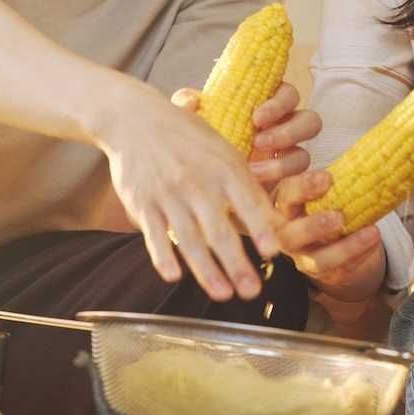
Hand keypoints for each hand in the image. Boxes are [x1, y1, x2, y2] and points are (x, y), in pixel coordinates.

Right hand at [95, 93, 281, 302]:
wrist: (135, 119)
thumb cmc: (187, 137)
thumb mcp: (223, 152)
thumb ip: (249, 188)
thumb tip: (278, 223)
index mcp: (223, 167)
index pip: (247, 201)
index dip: (260, 228)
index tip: (272, 253)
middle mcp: (197, 182)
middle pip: (219, 230)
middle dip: (237, 264)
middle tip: (252, 291)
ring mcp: (169, 195)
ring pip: (189, 240)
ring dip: (207, 271)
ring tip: (223, 294)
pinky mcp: (143, 204)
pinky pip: (154, 236)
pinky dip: (163, 257)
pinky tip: (174, 276)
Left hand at [171, 82, 321, 191]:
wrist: (202, 181)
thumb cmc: (201, 140)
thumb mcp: (190, 121)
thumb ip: (188, 104)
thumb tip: (191, 100)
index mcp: (268, 105)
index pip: (288, 94)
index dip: (279, 103)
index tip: (257, 117)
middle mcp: (285, 129)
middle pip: (310, 121)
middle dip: (289, 131)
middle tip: (261, 141)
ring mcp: (288, 158)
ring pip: (305, 155)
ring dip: (284, 163)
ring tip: (254, 172)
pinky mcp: (285, 184)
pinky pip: (297, 185)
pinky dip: (278, 187)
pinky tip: (254, 189)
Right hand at [271, 169, 385, 302]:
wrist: (333, 240)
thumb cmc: (327, 204)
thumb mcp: (325, 190)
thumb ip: (332, 180)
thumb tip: (366, 158)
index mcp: (285, 206)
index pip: (286, 195)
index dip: (302, 188)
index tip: (327, 178)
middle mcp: (286, 234)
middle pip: (287, 235)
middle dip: (313, 226)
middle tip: (339, 215)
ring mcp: (302, 257)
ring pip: (315, 259)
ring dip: (344, 247)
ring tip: (370, 232)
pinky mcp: (321, 272)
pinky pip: (339, 269)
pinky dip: (359, 254)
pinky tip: (374, 241)